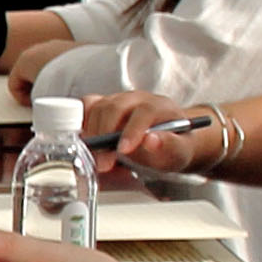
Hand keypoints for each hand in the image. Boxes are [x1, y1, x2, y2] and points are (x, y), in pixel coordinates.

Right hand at [83, 91, 224, 177]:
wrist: (169, 140)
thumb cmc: (173, 145)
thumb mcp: (180, 151)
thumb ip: (169, 146)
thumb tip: (152, 140)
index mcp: (160, 106)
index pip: (144, 112)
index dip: (132, 131)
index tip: (123, 150)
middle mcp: (137, 99)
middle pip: (115, 106)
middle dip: (105, 135)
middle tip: (103, 163)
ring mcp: (119, 100)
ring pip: (98, 106)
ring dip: (91, 132)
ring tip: (95, 157)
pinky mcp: (104, 105)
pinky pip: (87, 106)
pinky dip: (81, 122)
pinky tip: (84, 142)